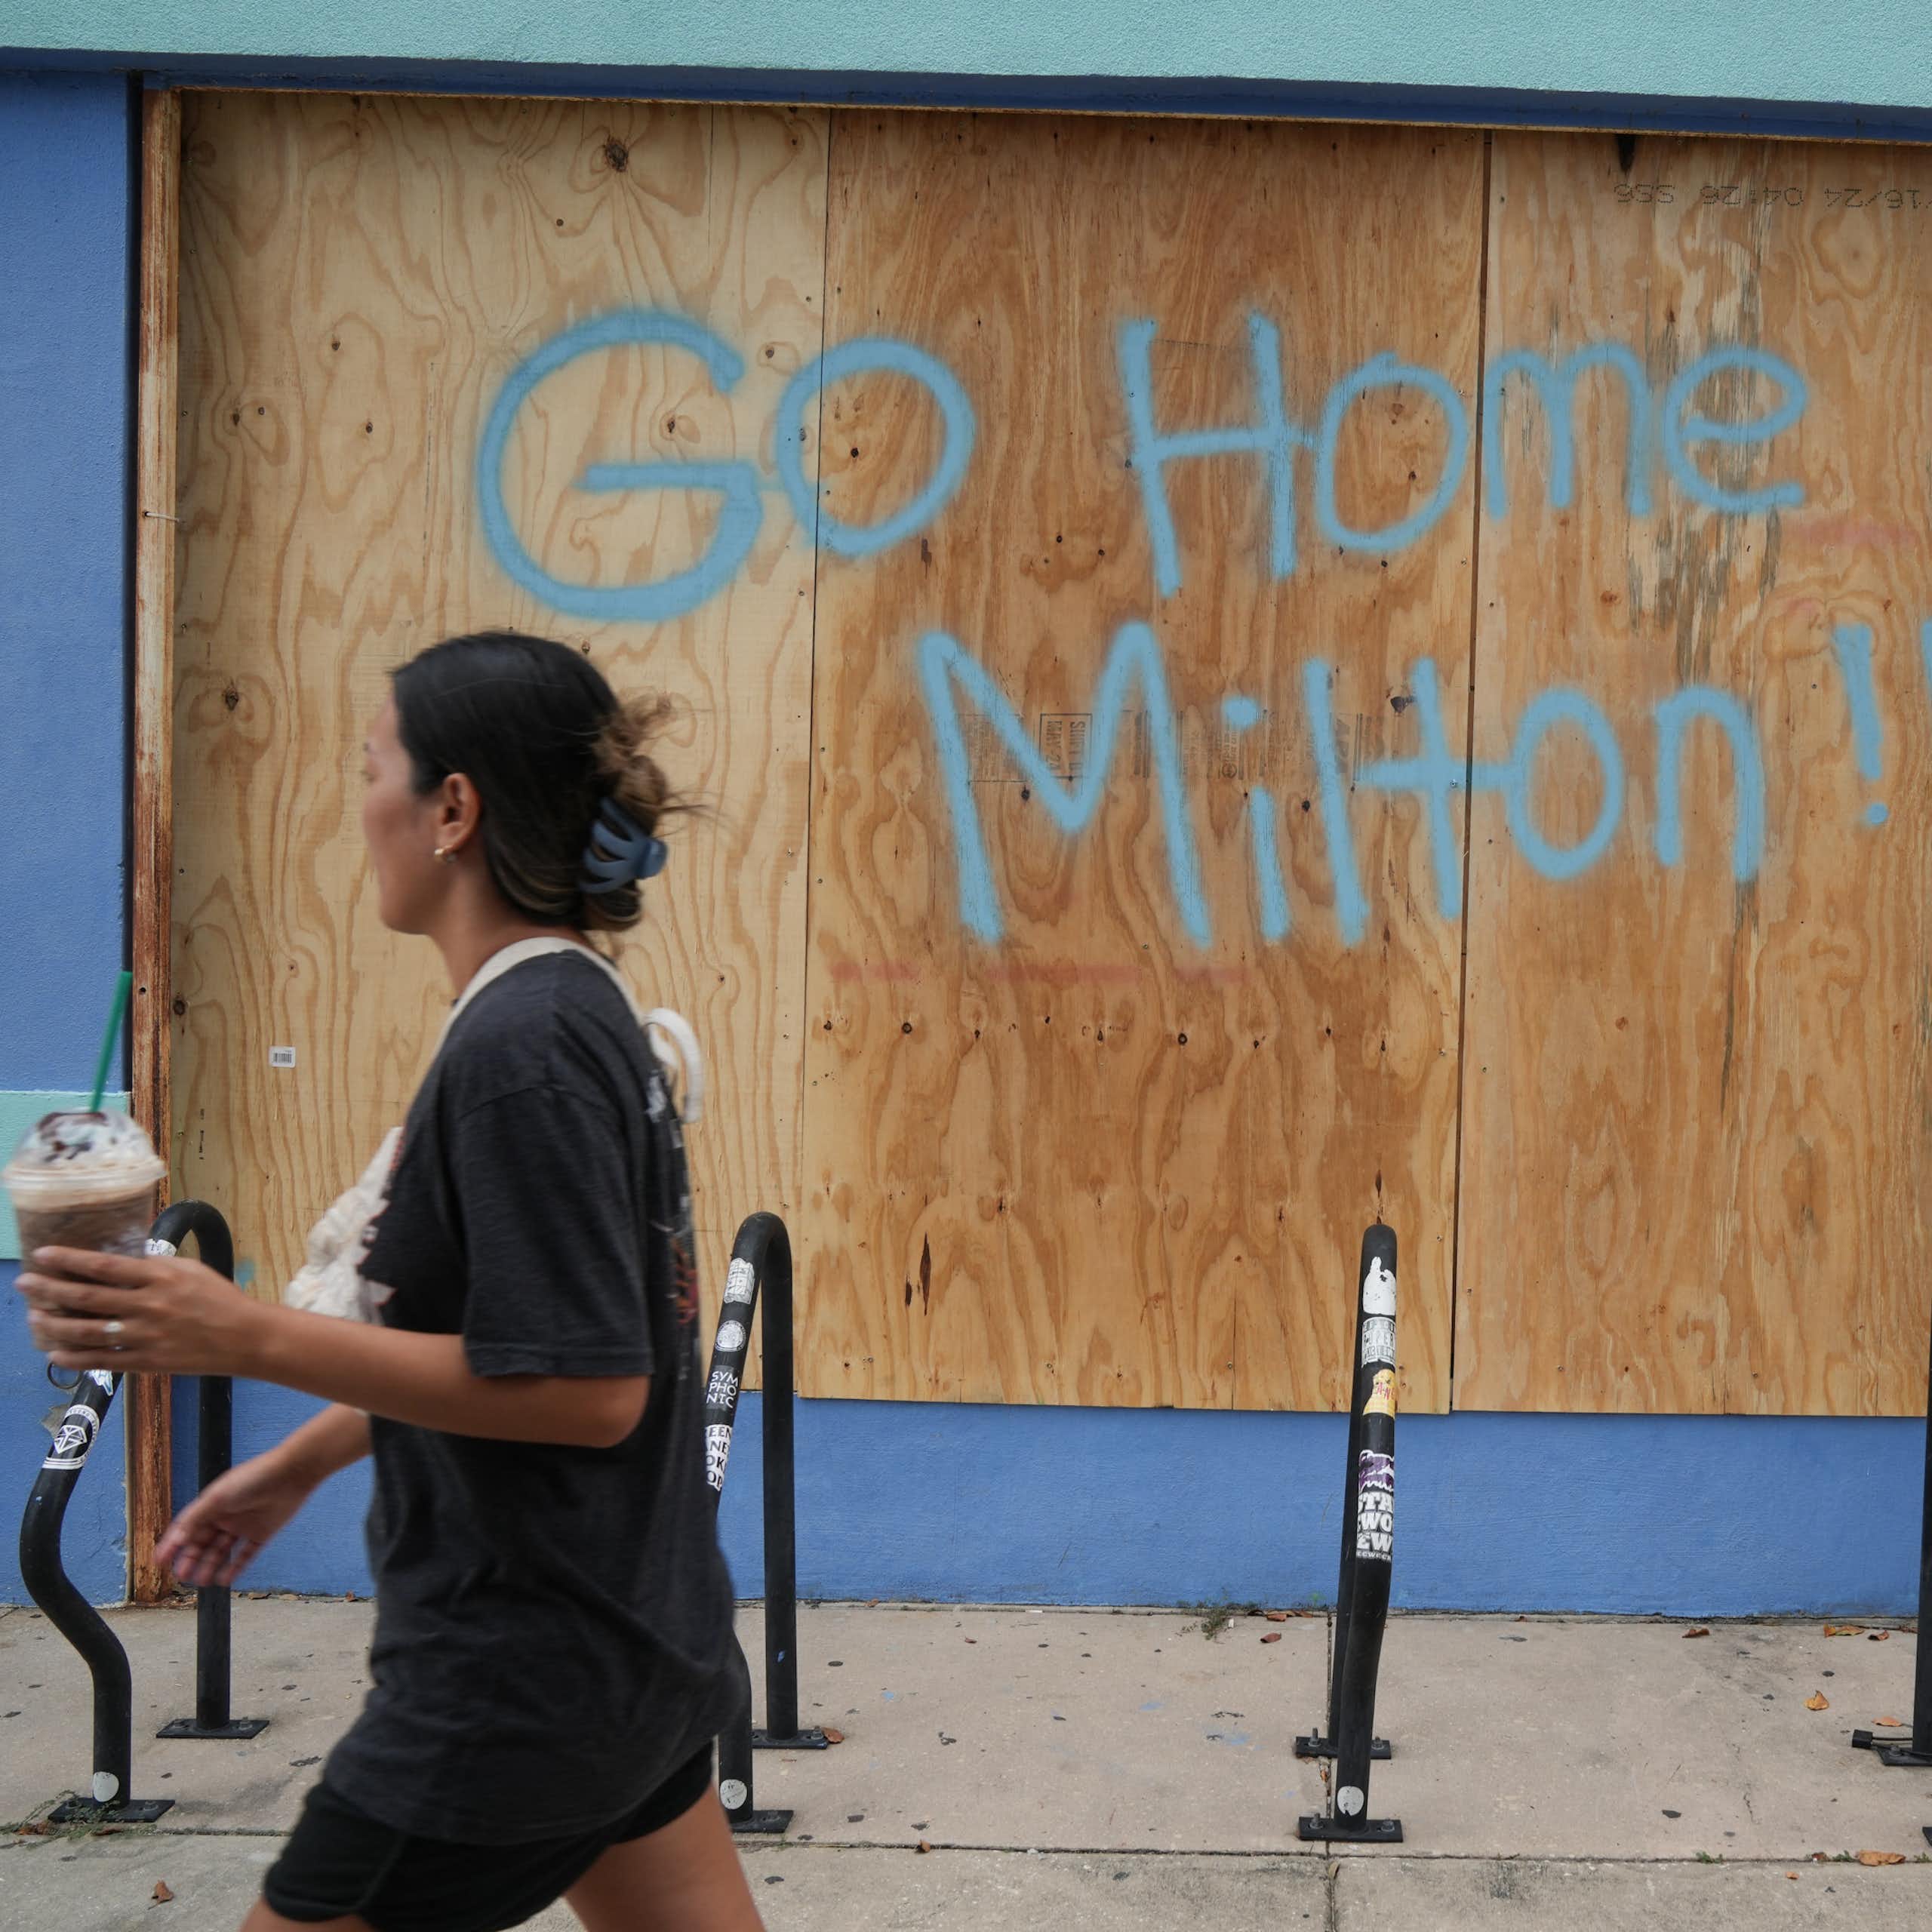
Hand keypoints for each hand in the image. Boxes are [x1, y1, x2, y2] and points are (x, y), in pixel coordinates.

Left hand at [15, 1246, 271, 1377]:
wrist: (245, 1338)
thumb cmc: (220, 1299)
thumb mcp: (191, 1270)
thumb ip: (156, 1267)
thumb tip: (121, 1264)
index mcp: (159, 1278)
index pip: (104, 1266)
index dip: (70, 1260)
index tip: (43, 1254)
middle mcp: (147, 1305)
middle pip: (88, 1297)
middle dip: (50, 1289)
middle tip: (24, 1283)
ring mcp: (145, 1336)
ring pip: (88, 1331)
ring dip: (55, 1324)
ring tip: (34, 1317)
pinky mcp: (147, 1362)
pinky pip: (103, 1361)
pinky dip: (75, 1359)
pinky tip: (55, 1354)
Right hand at [155, 1451, 316, 1587]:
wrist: (291, 1473)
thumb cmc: (253, 1478)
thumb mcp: (218, 1497)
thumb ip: (196, 1518)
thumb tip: (176, 1539)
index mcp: (211, 1504)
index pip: (186, 1528)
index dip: (172, 1544)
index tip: (159, 1561)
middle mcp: (226, 1516)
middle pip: (203, 1542)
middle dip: (191, 1559)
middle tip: (181, 1576)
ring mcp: (243, 1525)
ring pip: (222, 1551)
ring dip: (210, 1566)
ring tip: (201, 1581)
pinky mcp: (262, 1533)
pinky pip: (246, 1554)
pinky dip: (236, 1567)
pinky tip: (224, 1580)